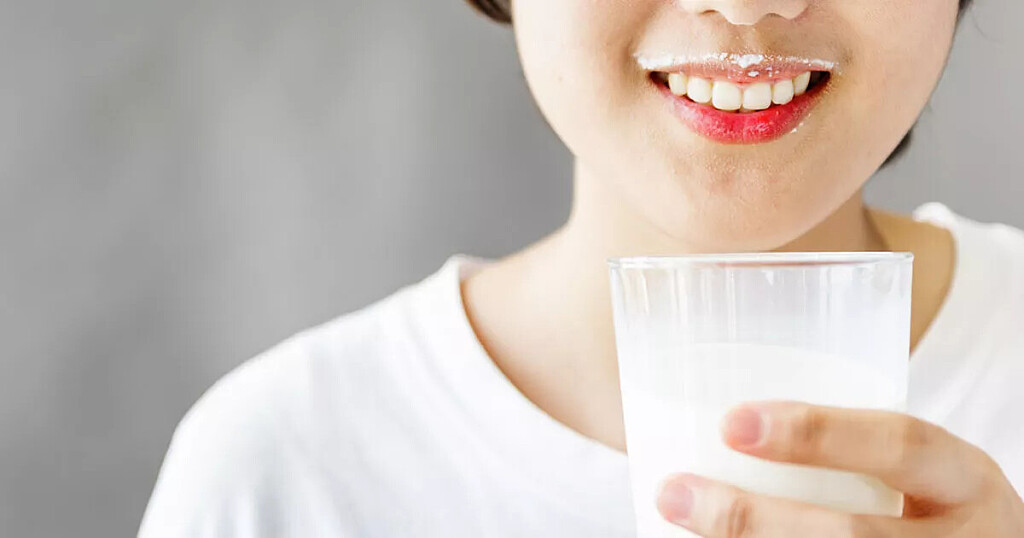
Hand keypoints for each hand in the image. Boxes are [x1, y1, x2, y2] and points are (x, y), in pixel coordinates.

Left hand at [656, 402, 1023, 536]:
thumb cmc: (923, 503)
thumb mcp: (915, 469)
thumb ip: (844, 449)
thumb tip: (714, 424)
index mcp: (964, 481)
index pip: (900, 446)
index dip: (818, 433)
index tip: (731, 423)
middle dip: (752, 519)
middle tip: (674, 492)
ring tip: (674, 521)